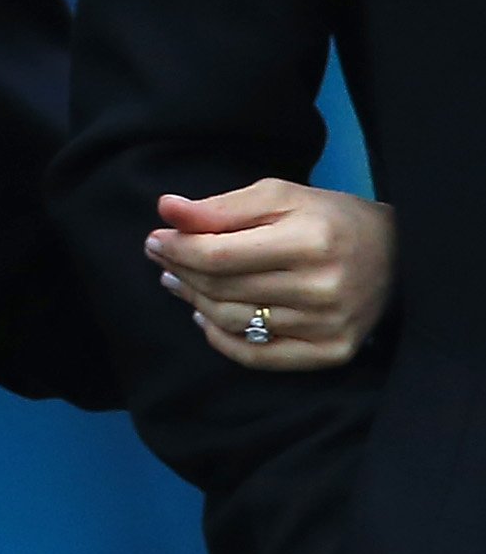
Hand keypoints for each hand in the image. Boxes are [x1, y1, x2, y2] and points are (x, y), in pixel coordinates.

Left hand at [148, 180, 394, 371]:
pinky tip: (205, 316)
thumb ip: (220, 207)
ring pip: (232, 321)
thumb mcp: (279, 197)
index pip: (218, 254)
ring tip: (178, 281)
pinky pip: (256, 356)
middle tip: (162, 256)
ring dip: (194, 300)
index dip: (177, 248)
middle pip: (220, 288)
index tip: (156, 239)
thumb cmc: (330, 220)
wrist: (398, 256)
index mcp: (309, 241)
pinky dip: (220, 338)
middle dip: (181, 270)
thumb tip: (166, 209)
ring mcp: (327, 326)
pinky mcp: (330, 352)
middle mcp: (320, 288)